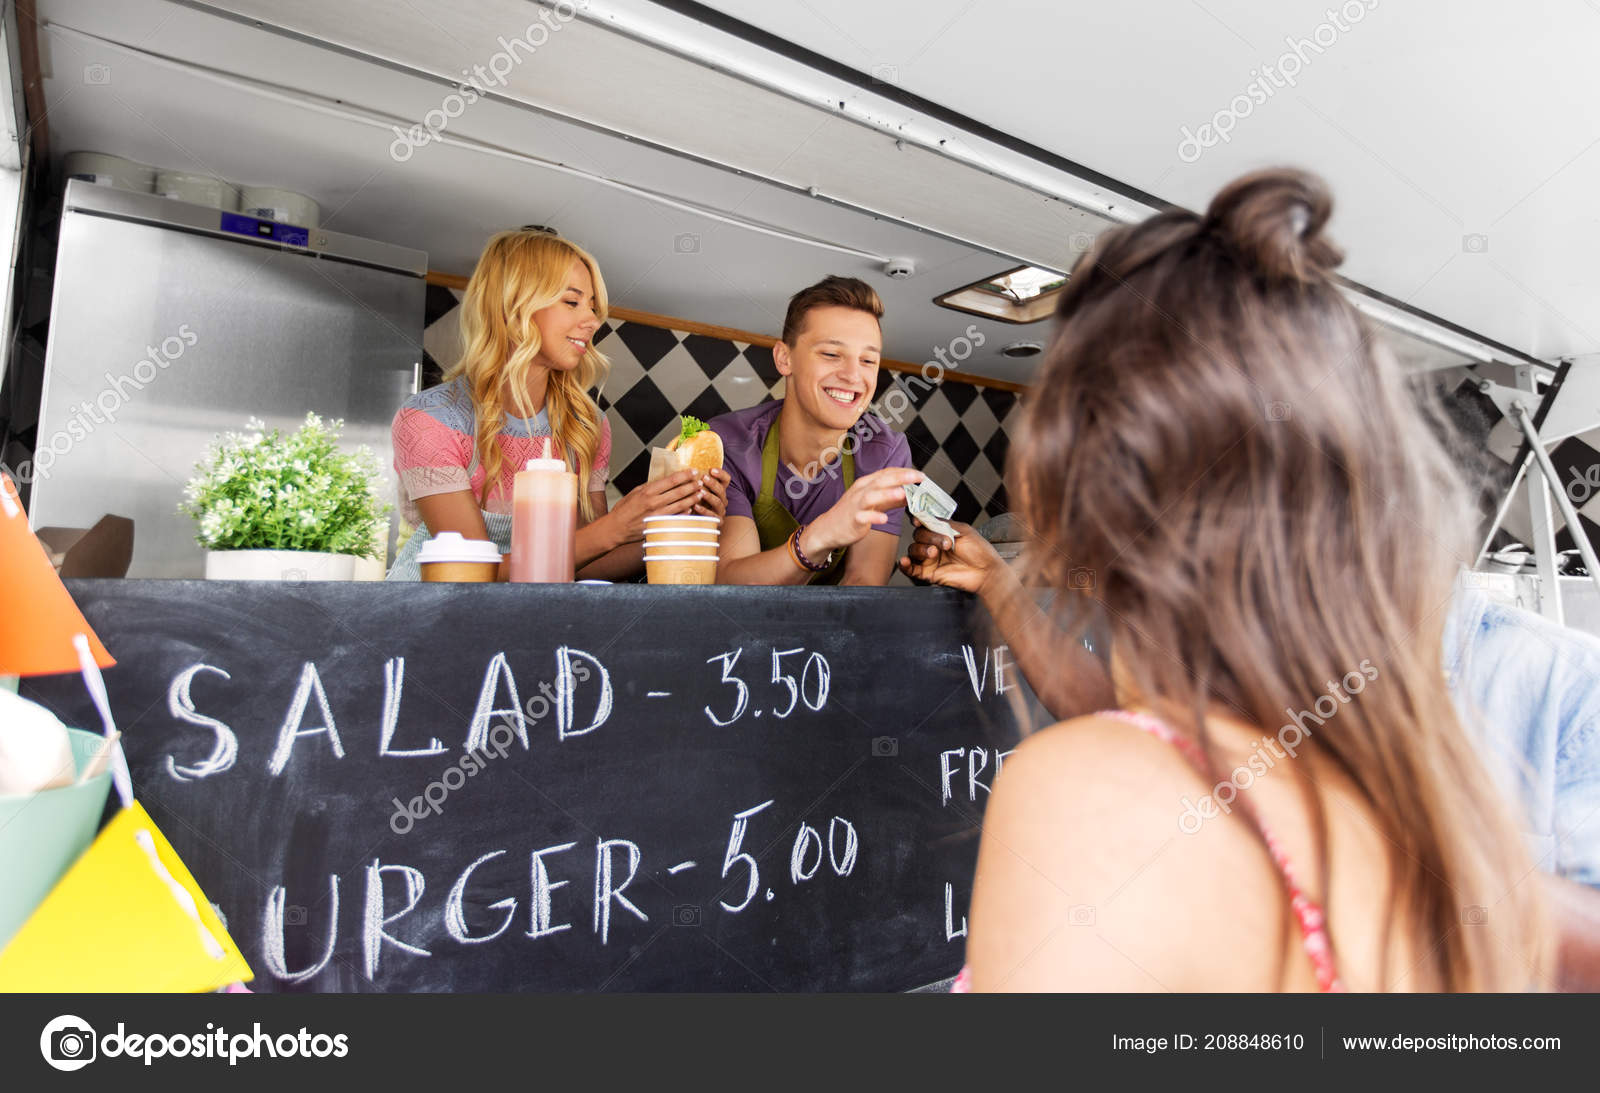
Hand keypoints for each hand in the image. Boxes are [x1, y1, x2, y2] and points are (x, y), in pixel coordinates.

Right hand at [605, 470, 699, 544]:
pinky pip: (676, 518)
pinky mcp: (659, 525)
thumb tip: (665, 480)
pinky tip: (691, 508)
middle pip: (678, 492)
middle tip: (700, 482)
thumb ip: (650, 486)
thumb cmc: (624, 509)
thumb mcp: (635, 492)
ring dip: (692, 499)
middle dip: (692, 486)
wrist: (616, 528)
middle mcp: (654, 502)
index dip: (684, 475)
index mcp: (648, 491)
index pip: (671, 480)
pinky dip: (685, 513)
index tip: (693, 471)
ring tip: (700, 494)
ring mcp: (657, 515)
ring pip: (680, 505)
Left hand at [692, 469, 728, 520]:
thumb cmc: (694, 502)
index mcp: (719, 489)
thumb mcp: (696, 490)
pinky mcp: (717, 521)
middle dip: (713, 483)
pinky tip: (695, 506)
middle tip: (704, 478)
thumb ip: (696, 481)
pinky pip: (712, 515)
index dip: (721, 474)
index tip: (711, 469)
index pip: (726, 479)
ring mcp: (720, 510)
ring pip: (718, 502)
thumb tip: (688, 468)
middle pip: (722, 490)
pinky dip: (703, 510)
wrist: (695, 521)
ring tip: (700, 492)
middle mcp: (722, 499)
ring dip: (709, 496)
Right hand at [800, 467, 923, 556]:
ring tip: (903, 494)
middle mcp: (861, 491)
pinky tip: (883, 519)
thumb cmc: (852, 513)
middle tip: (917, 477)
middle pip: (881, 480)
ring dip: (887, 494)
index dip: (904, 472)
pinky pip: (863, 517)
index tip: (920, 475)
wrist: (828, 529)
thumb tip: (911, 494)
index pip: (887, 473)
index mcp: (867, 484)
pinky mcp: (852, 520)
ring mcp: (856, 505)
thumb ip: (892, 498)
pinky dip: (873, 517)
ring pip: (871, 496)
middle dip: (900, 478)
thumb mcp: (874, 502)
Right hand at [898, 519, 1002, 594]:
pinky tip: (905, 561)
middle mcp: (933, 544)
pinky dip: (905, 565)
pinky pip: (910, 570)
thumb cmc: (979, 551)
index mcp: (941, 532)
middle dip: (929, 537)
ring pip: (914, 550)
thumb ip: (943, 523)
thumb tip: (926, 516)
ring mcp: (930, 559)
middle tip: (945, 543)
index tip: (918, 520)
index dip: (919, 520)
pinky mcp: (928, 573)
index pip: (924, 523)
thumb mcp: (963, 530)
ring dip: (921, 549)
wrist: (986, 572)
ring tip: (934, 553)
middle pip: (918, 536)